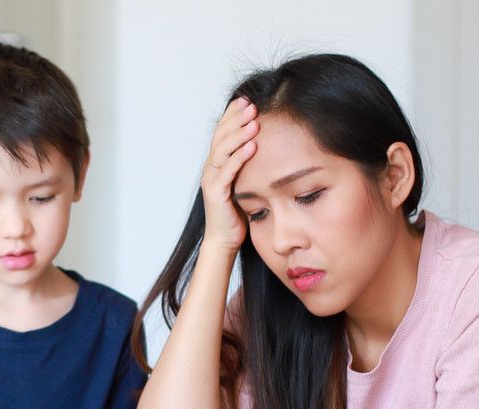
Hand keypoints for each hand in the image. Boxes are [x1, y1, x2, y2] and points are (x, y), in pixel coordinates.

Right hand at [200, 97, 259, 253]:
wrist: (224, 239)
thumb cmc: (237, 212)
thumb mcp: (245, 181)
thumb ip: (249, 164)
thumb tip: (267, 143)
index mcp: (217, 163)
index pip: (222, 132)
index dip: (233, 114)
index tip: (248, 100)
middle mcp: (211, 167)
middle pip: (221, 136)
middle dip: (236, 118)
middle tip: (252, 105)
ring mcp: (211, 179)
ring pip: (222, 149)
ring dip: (238, 133)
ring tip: (254, 121)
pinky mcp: (215, 193)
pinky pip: (227, 170)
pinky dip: (239, 156)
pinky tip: (253, 145)